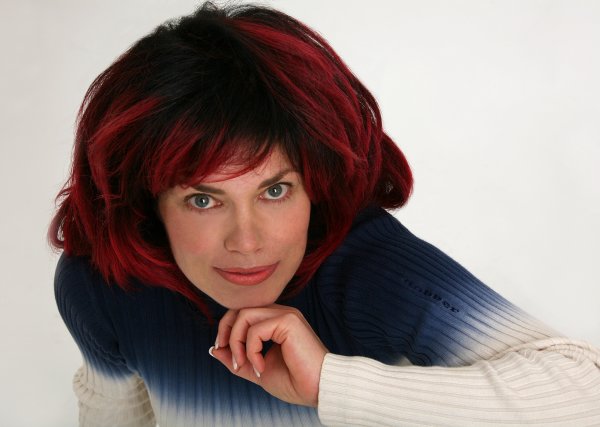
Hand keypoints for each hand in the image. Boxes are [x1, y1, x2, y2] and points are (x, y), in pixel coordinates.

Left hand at [209, 304, 327, 406]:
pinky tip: (261, 366)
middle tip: (228, 355)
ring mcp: (286, 315)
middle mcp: (281, 314)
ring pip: (244, 315)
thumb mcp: (256, 369)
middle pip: (239, 309)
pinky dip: (250, 350)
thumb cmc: (294, 382)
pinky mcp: (288, 321)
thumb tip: (214, 349)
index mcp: (275, 321)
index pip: (242, 312)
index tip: (222, 350)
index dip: (227, 329)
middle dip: (226, 331)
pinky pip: (255, 329)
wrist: (317, 390)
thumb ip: (237, 358)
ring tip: (244, 364)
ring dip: (236, 343)